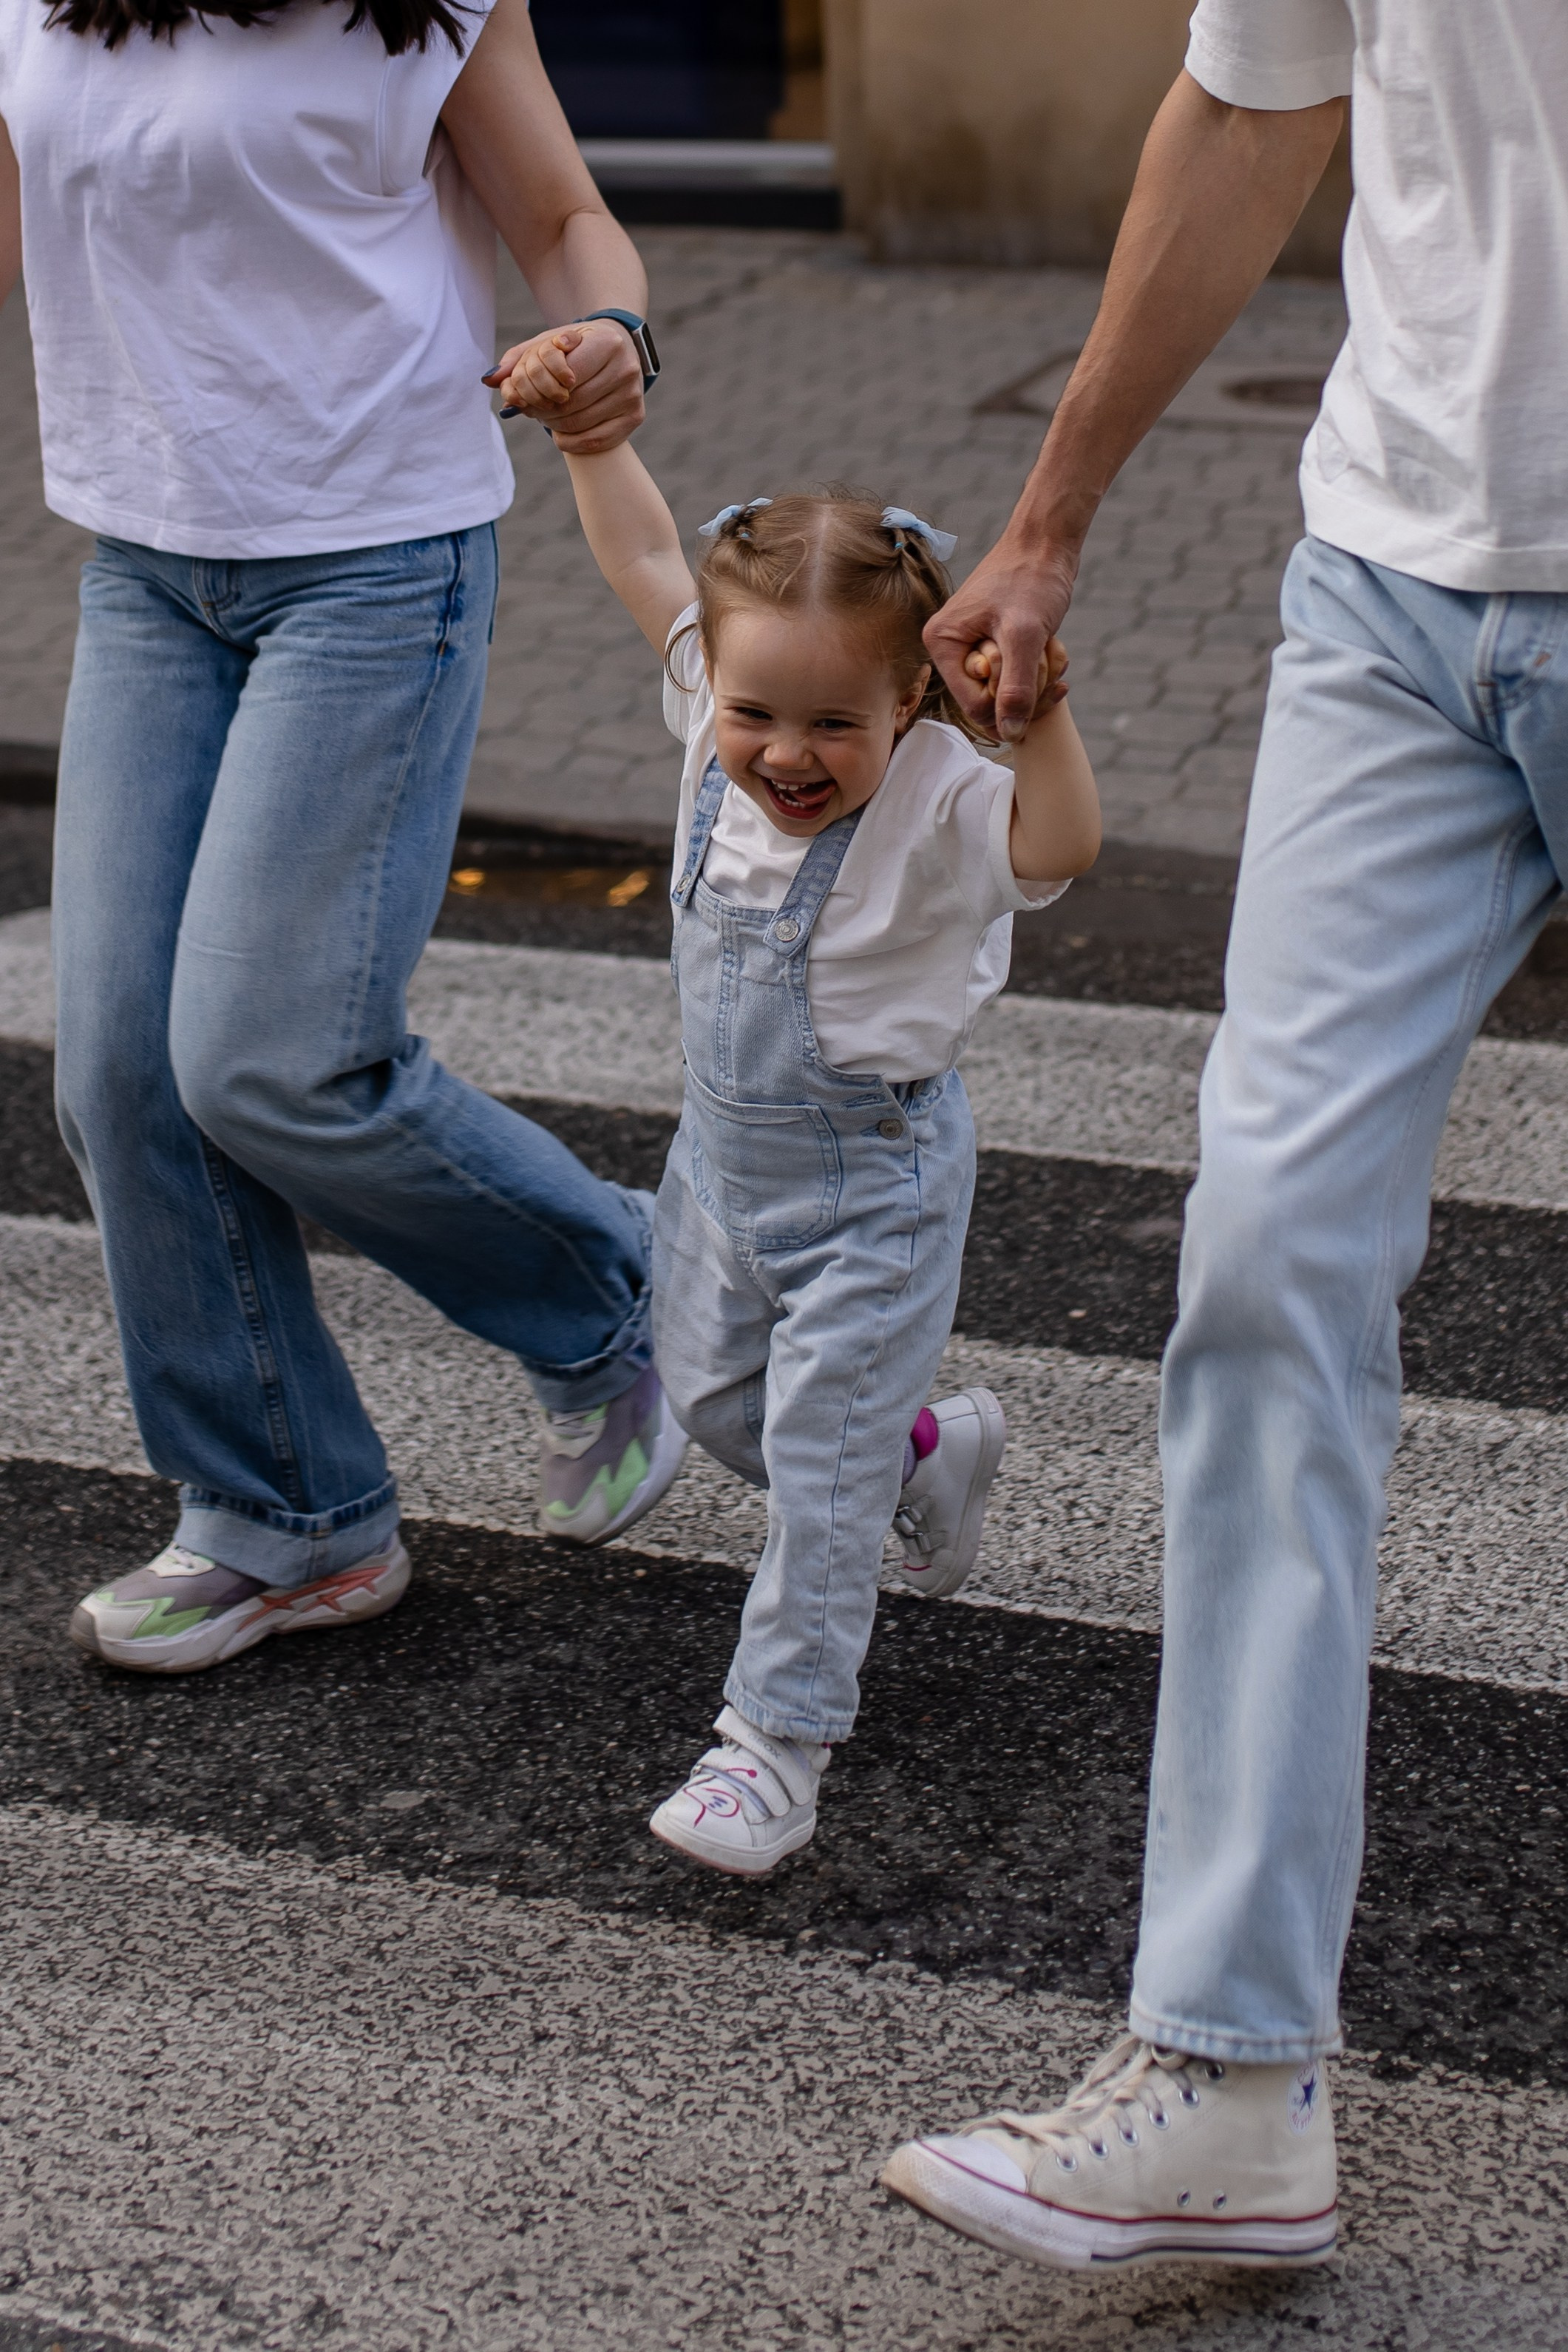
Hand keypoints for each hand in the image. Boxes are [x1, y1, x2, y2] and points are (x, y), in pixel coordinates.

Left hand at [482, 317, 644, 453]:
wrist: (617, 350)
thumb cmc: (576, 348)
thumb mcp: (548, 343)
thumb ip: (517, 359)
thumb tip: (490, 379)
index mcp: (607, 342)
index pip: (564, 375)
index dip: (542, 386)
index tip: (536, 386)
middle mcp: (626, 367)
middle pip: (570, 403)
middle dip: (543, 408)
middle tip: (533, 408)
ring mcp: (633, 394)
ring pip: (579, 422)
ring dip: (553, 425)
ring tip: (546, 416)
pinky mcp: (635, 416)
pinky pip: (594, 441)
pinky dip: (569, 442)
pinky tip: (559, 433)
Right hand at [924, 531, 1079, 741]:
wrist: (1046, 541)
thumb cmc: (1031, 578)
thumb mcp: (1024, 634)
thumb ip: (1015, 687)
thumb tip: (1009, 733)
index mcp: (942, 643)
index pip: (972, 705)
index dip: (1008, 707)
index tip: (1039, 685)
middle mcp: (950, 648)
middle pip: (988, 703)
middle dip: (1025, 692)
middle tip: (1051, 667)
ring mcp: (972, 647)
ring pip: (1005, 693)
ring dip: (1036, 681)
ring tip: (1051, 651)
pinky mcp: (993, 645)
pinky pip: (1014, 676)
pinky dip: (1037, 670)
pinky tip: (1051, 650)